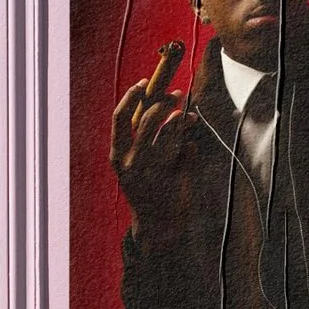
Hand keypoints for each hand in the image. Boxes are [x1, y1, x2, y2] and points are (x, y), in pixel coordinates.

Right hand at [112, 40, 202, 235]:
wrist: (158, 226)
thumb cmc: (146, 189)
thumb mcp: (136, 163)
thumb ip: (142, 138)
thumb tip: (161, 105)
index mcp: (117, 156)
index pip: (119, 117)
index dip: (132, 96)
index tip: (145, 82)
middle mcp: (131, 163)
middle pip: (148, 120)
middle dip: (165, 102)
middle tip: (177, 95)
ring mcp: (153, 172)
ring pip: (170, 134)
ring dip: (182, 121)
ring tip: (190, 118)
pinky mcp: (173, 179)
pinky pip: (186, 151)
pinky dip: (190, 145)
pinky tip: (191, 146)